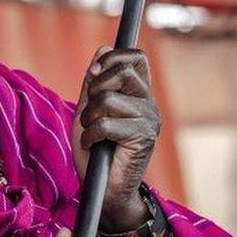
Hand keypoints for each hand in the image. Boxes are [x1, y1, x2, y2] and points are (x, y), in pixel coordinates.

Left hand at [71, 47, 160, 231]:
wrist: (103, 187)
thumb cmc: (95, 150)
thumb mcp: (88, 110)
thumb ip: (94, 82)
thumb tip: (103, 48)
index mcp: (138, 94)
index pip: (136, 58)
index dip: (112, 58)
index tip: (94, 73)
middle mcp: (148, 104)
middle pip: (122, 73)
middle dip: (95, 89)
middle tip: (90, 112)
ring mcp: (148, 121)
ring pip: (108, 100)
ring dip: (88, 117)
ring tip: (90, 133)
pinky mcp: (143, 138)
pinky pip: (106, 124)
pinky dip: (90, 135)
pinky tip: (93, 145)